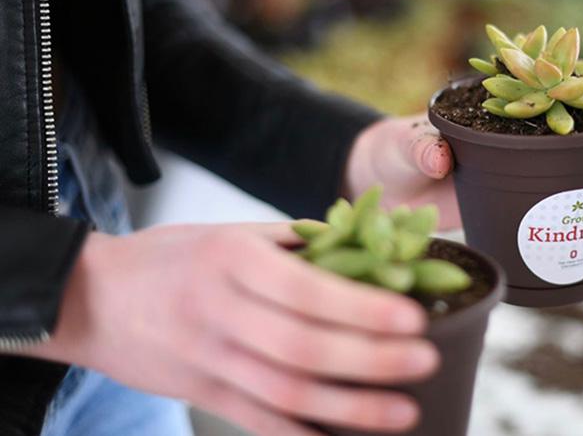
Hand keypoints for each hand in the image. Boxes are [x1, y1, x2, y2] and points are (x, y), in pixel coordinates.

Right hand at [21, 223, 438, 435]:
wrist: (91, 301)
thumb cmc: (168, 259)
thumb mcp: (228, 232)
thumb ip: (293, 243)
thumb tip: (363, 247)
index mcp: (232, 261)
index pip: (308, 290)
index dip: (364, 309)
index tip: (412, 315)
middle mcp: (220, 313)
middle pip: (304, 349)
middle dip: (373, 360)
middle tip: (424, 361)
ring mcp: (210, 362)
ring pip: (288, 395)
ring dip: (353, 409)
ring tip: (404, 410)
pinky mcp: (204, 396)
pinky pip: (261, 424)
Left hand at [344, 63, 582, 228]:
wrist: (385, 189)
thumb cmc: (391, 154)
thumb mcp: (402, 146)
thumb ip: (422, 149)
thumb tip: (440, 160)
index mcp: (491, 102)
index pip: (546, 79)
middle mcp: (513, 128)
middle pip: (574, 117)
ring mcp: (518, 161)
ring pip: (575, 153)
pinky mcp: (516, 193)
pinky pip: (558, 188)